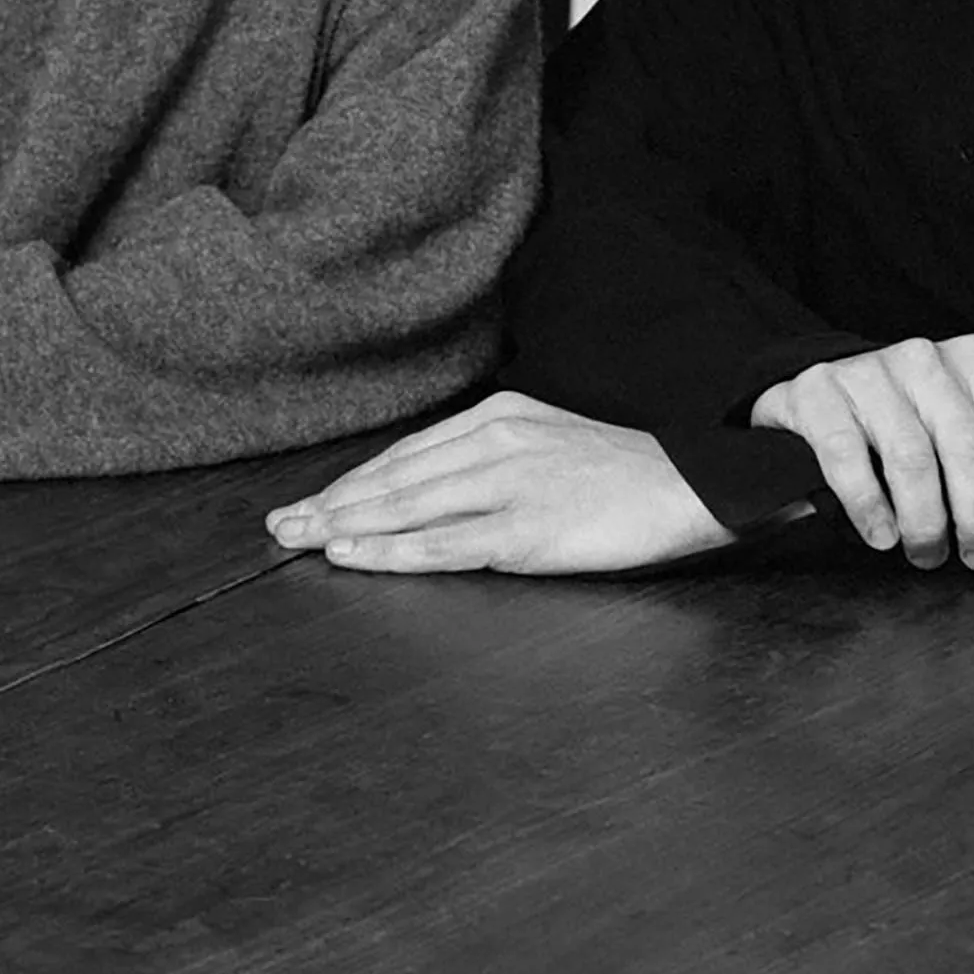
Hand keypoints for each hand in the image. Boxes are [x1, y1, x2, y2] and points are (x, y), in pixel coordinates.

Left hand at [266, 392, 735, 575]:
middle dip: (331, 502)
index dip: (354, 479)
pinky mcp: (527, 531)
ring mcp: (510, 485)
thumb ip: (496, 454)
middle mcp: (496, 442)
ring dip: (343, 525)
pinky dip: (390, 550)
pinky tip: (352, 556)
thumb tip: (441, 482)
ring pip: (406, 506)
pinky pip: (443, 544)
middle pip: (395, 476)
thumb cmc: (626, 472)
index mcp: (501, 416)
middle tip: (278, 524)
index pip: (408, 452)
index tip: (311, 499)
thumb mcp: (552, 441)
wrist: (694, 483)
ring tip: (297, 539)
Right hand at [751, 336, 973, 570]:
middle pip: (966, 442)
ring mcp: (864, 370)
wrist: (826, 408)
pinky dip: (868, 504)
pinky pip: (845, 453)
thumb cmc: (922, 419)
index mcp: (973, 357)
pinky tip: (881, 535)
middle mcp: (922, 355)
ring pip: (909, 454)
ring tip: (926, 554)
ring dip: (924, 520)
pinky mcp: (813, 393)